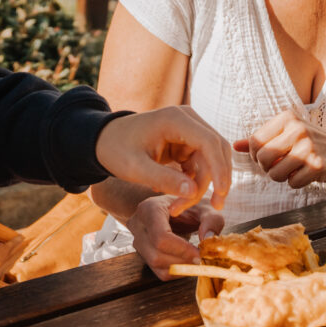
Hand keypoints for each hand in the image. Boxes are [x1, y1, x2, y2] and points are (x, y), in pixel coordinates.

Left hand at [96, 106, 230, 213]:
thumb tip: (193, 192)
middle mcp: (187, 120)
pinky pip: (201, 163)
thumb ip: (164, 179)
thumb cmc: (116, 150)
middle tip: (215, 206)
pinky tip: (176, 194)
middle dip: (216, 179)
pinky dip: (194, 181)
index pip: (210, 142)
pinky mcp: (187, 142)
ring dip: (203, 184)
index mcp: (176, 119)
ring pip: (210, 160)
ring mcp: (189, 130)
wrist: (104, 140)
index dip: (220, 168)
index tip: (221, 193)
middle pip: (216, 150)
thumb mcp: (135, 168)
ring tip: (180, 206)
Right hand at [127, 195, 225, 277]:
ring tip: (198, 259)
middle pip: (156, 255)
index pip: (160, 237)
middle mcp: (138, 225)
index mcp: (149, 208)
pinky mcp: (143, 253)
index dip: (182, 249)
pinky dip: (177, 271)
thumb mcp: (205, 206)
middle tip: (203, 259)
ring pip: (156, 264)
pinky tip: (189, 262)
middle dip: (182, 260)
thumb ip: (211, 219)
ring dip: (180, 267)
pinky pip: (158, 271)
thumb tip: (208, 240)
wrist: (174, 206)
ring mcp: (137, 240)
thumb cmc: (190, 204)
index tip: (201, 253)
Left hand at [234, 110, 325, 188]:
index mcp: (287, 118)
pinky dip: (296, 183)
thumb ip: (260, 138)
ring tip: (292, 169)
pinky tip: (306, 174)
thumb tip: (234, 146)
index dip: (255, 155)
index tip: (266, 158)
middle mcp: (297, 129)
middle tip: (278, 166)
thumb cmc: (313, 141)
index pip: (254, 142)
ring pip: (275, 174)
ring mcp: (308, 148)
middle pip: (262, 159)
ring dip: (281, 177)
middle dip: (266, 168)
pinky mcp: (317, 165)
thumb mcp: (287, 132)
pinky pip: (292, 183)